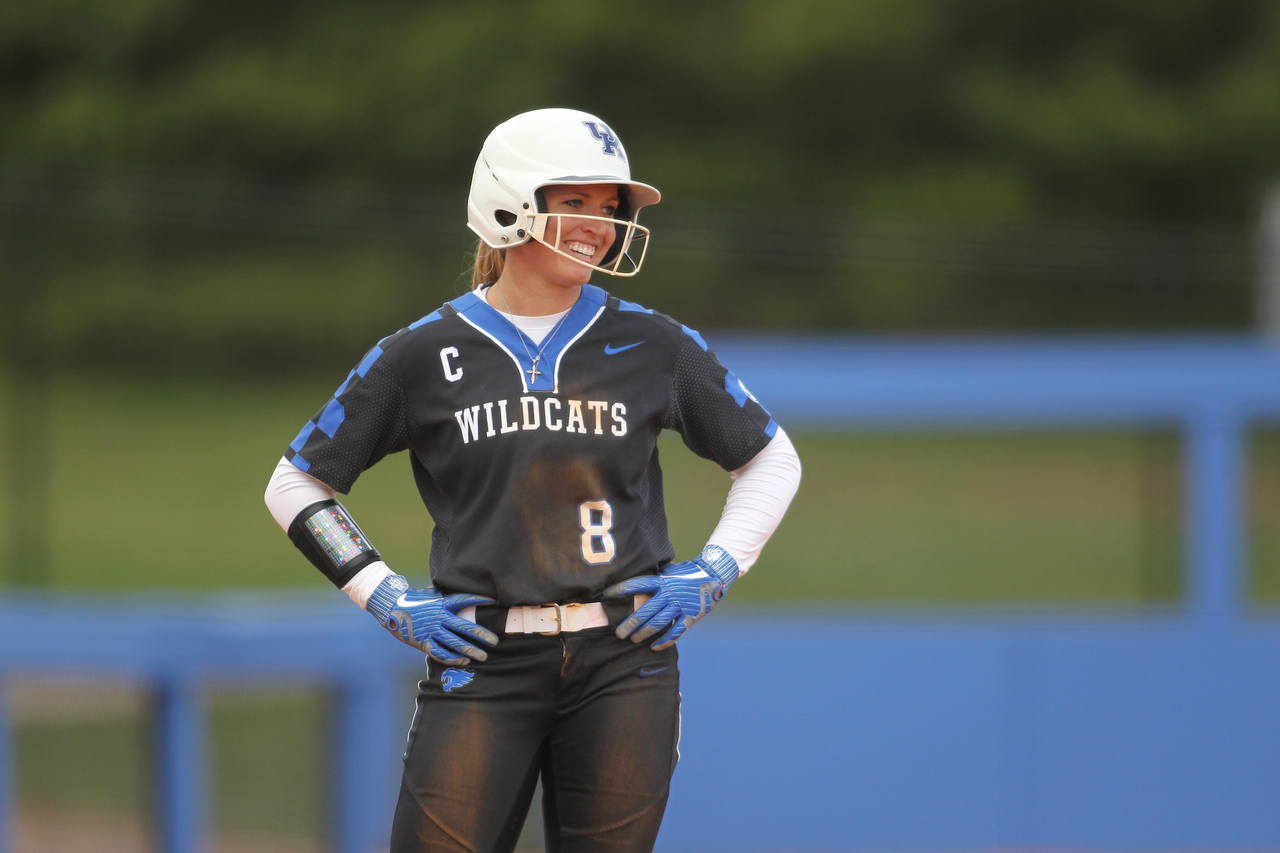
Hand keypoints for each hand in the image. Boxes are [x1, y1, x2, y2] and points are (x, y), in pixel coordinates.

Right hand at [367, 575, 498, 664]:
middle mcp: (438, 617)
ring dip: (471, 650)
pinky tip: (464, 661)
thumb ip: (445, 596)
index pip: (463, 599)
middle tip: (495, 642)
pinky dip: (453, 658)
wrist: (391, 610)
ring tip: (484, 656)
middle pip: (464, 627)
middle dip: (482, 635)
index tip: (492, 601)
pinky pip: (441, 653)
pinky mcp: (424, 642)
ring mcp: (431, 630)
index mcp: (441, 603)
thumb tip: (458, 587)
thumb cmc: (414, 601)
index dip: (478, 599)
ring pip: (455, 643)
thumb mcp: (430, 595)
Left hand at [603, 545, 738, 649]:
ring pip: (657, 624)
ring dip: (643, 633)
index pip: (636, 585)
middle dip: (629, 624)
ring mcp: (679, 606)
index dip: (620, 590)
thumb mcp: (669, 572)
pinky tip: (654, 647)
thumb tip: (635, 582)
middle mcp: (668, 594)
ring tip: (633, 640)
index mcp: (661, 581)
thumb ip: (655, 578)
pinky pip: (676, 632)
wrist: (714, 575)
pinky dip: (665, 641)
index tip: (606, 595)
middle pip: (644, 612)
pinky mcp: (690, 616)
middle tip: (618, 633)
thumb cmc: (687, 573)